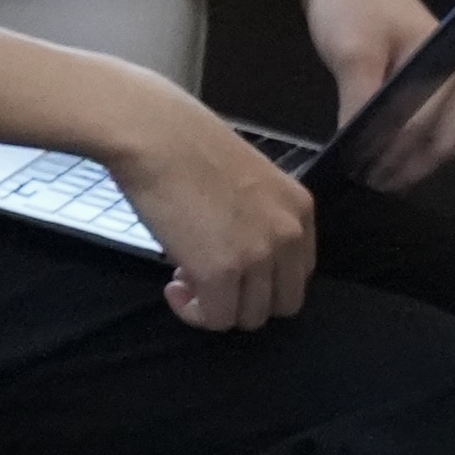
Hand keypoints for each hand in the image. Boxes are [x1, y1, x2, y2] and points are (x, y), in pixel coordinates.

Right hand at [108, 85, 318, 331]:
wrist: (155, 136)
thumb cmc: (185, 145)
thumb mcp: (245, 180)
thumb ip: (255, 216)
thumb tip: (232, 245)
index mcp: (300, 210)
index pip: (298, 272)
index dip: (261, 279)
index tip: (226, 266)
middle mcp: (288, 236)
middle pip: (283, 303)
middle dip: (244, 301)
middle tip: (205, 279)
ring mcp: (257, 256)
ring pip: (249, 317)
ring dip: (217, 308)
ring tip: (184, 281)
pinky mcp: (220, 272)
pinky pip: (215, 318)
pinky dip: (192, 311)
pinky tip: (172, 288)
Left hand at [298, 0, 454, 186]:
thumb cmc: (349, 4)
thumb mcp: (353, 54)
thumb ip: (359, 102)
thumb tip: (358, 147)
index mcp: (447, 69)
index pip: (430, 130)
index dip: (400, 160)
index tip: (366, 178)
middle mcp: (452, 77)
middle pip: (437, 139)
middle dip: (404, 165)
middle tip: (364, 183)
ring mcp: (437, 79)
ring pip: (428, 135)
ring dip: (400, 157)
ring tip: (362, 175)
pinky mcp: (416, 78)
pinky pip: (413, 121)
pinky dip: (394, 140)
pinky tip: (365, 153)